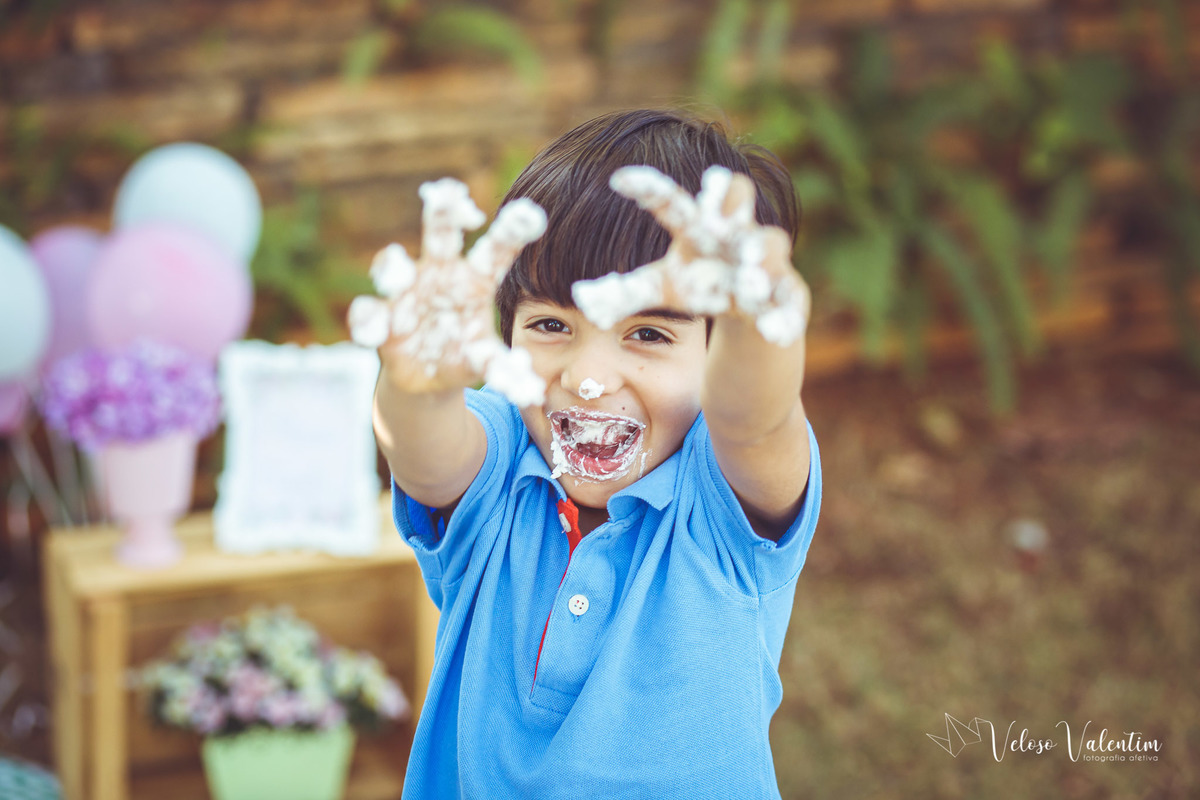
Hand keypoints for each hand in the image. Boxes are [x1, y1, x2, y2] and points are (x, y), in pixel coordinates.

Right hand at [348, 178, 547, 405]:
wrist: (426, 378)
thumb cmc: (464, 354)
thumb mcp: (486, 362)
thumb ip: (504, 370)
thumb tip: (528, 390)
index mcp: (473, 282)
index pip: (494, 253)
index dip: (510, 233)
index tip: (532, 213)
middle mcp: (437, 276)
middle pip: (439, 238)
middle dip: (442, 215)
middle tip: (446, 192)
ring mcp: (404, 296)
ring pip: (394, 269)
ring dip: (394, 269)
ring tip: (396, 275)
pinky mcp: (379, 322)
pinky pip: (367, 315)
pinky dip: (367, 322)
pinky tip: (372, 332)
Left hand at [572, 165, 809, 345]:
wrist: (749, 308)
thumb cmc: (700, 286)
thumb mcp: (661, 289)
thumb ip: (624, 294)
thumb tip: (582, 301)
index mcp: (697, 228)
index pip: (673, 203)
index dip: (649, 190)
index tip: (618, 180)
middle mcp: (734, 233)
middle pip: (737, 197)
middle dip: (730, 199)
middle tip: (714, 204)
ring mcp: (765, 259)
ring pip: (770, 246)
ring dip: (761, 257)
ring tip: (749, 276)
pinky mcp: (788, 291)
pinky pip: (790, 299)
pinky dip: (784, 315)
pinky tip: (778, 333)